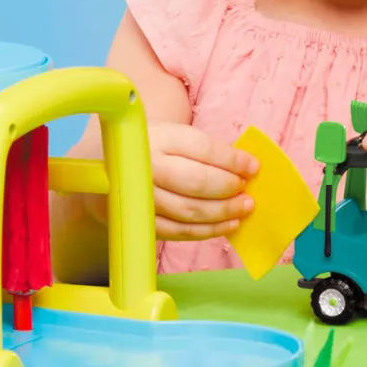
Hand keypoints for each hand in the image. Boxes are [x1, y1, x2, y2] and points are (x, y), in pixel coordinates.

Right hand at [148, 122, 258, 240]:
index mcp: (159, 138)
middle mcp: (147, 165)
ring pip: (189, 210)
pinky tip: (227, 225)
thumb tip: (245, 169)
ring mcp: (141, 196)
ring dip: (222, 212)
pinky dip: (206, 231)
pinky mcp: (140, 220)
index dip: (232, 160)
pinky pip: (178, 231)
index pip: (202, 148)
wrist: (113, 162)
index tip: (253, 167)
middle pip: (196, 181)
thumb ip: (205, 150)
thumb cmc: (155, 147)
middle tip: (247, 192)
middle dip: (228, 188)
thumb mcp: (174, 135)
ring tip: (243, 209)